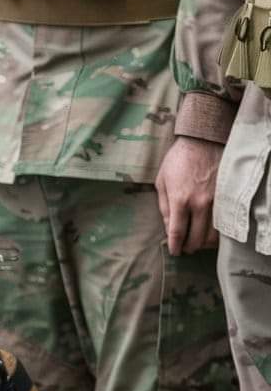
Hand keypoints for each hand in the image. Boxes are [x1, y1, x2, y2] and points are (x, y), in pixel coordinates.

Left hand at [155, 136, 222, 255]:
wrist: (204, 139)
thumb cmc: (178, 160)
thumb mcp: (162, 182)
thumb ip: (164, 208)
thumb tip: (168, 229)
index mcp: (180, 200)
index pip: (178, 233)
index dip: (175, 246)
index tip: (174, 252)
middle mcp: (200, 203)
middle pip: (197, 239)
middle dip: (189, 247)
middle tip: (185, 248)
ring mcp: (218, 200)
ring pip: (214, 234)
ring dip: (205, 243)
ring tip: (198, 242)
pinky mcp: (228, 196)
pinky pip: (225, 222)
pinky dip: (218, 232)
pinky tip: (211, 232)